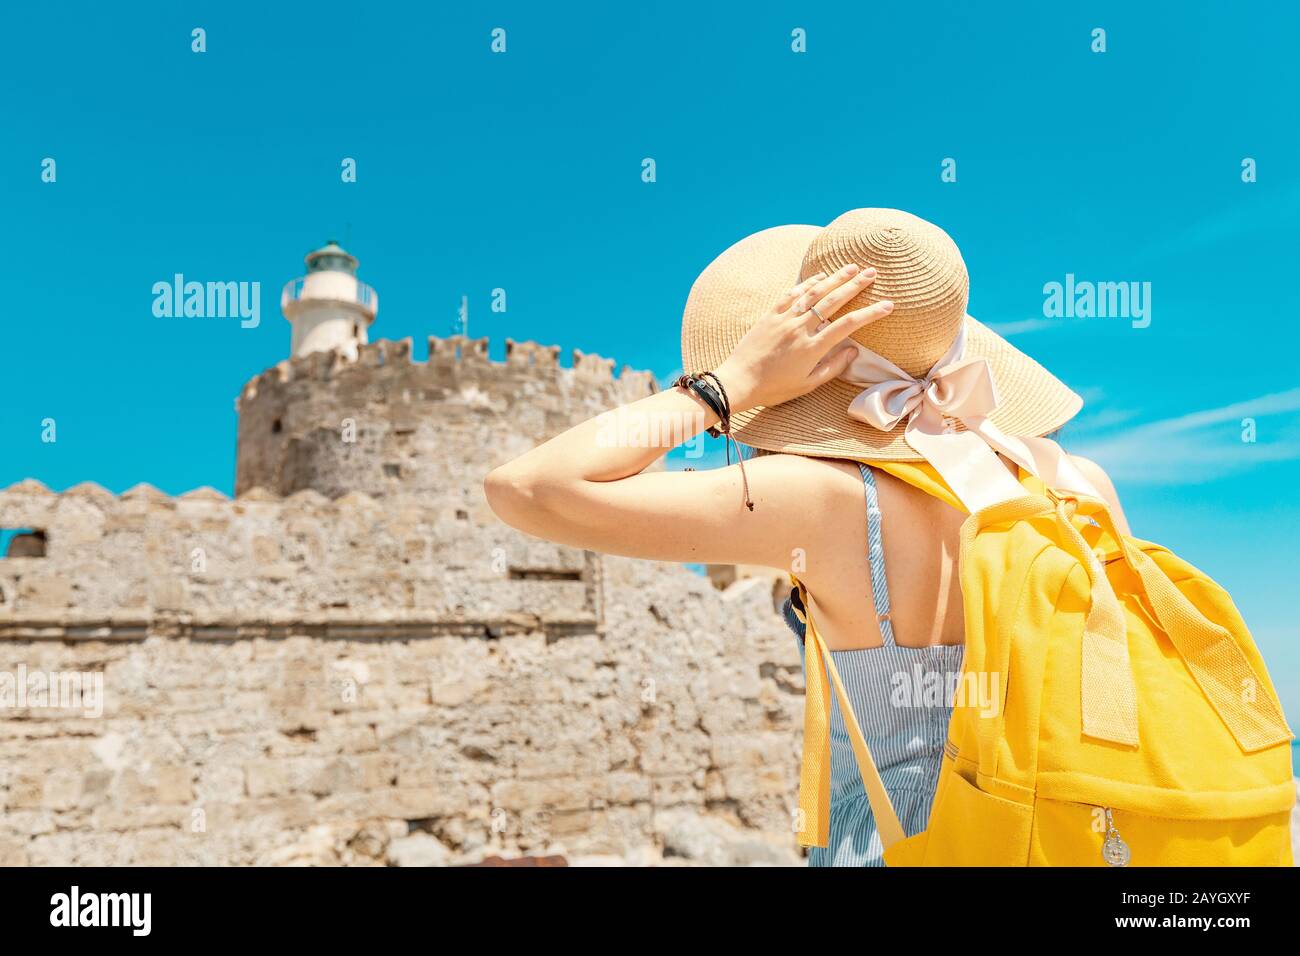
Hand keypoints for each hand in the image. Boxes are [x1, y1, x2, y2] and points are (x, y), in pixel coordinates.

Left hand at [712, 264, 893, 411]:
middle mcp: (800, 329)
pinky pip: (792, 294)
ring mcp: (784, 319)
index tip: (888, 305)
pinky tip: (820, 277)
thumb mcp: (807, 385)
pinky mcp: (770, 315)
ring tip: (851, 268)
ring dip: (834, 278)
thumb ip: (832, 368)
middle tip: (872, 273)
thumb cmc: (773, 389)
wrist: (737, 381)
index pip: (848, 325)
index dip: (870, 313)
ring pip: (813, 292)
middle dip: (855, 285)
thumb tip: (854, 351)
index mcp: (812, 348)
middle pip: (833, 301)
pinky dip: (807, 283)